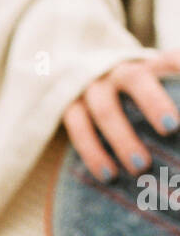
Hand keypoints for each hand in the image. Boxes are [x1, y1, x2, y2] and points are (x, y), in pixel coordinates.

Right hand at [61, 50, 179, 181]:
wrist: (74, 77)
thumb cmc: (124, 93)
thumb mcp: (145, 84)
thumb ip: (166, 96)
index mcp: (142, 63)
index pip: (167, 60)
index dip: (179, 65)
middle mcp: (116, 70)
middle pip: (135, 79)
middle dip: (153, 102)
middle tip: (172, 127)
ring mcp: (89, 88)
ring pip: (105, 110)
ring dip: (123, 139)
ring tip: (141, 166)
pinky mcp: (67, 107)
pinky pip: (79, 130)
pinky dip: (93, 154)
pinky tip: (109, 175)